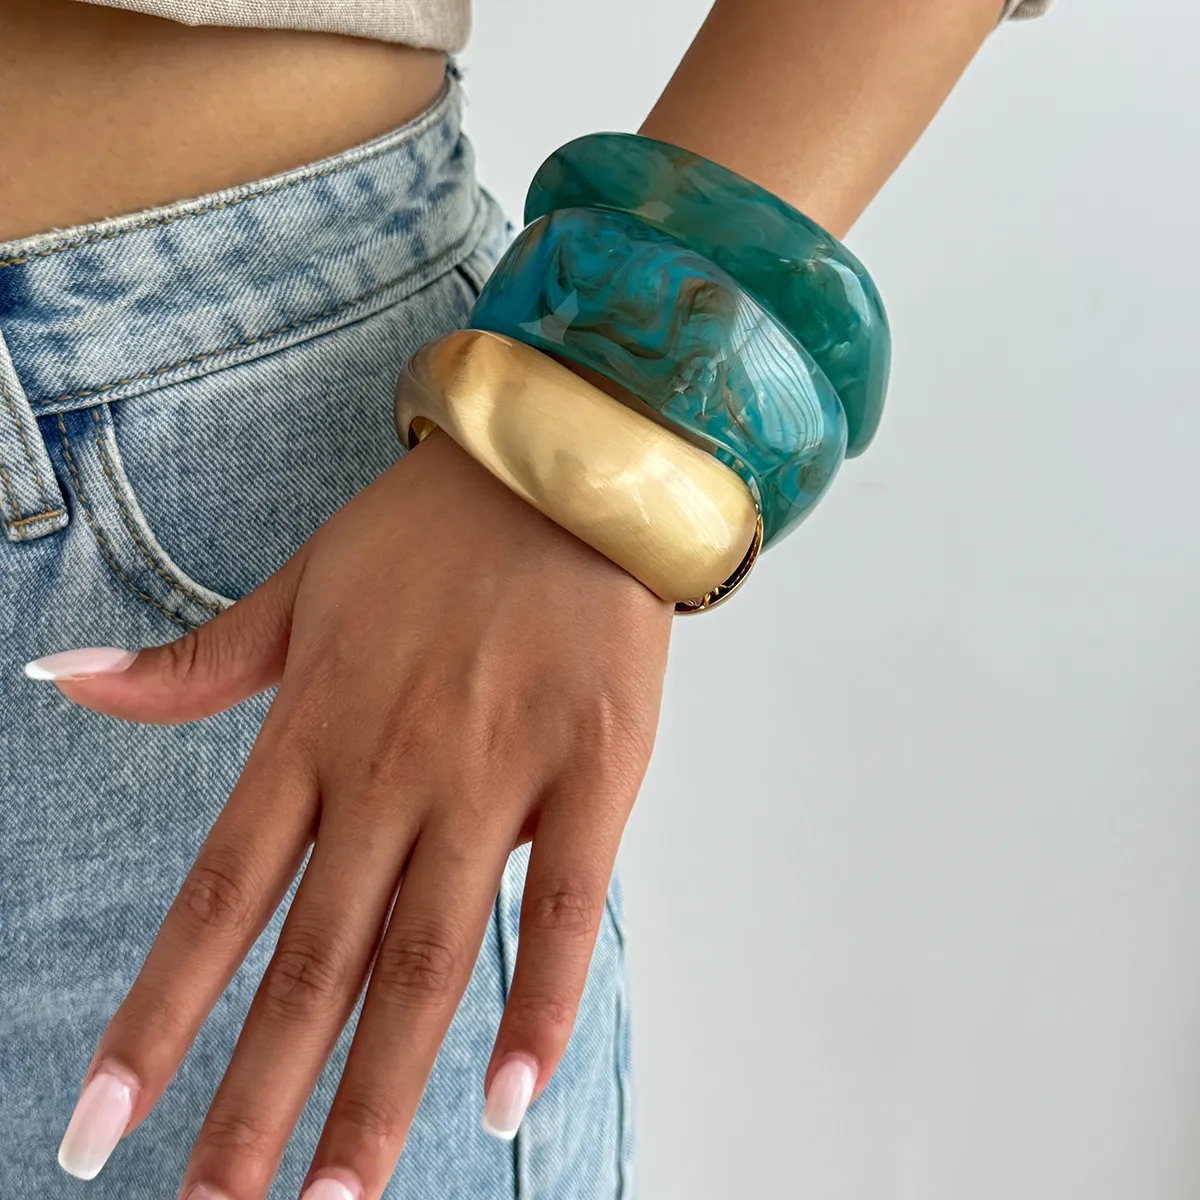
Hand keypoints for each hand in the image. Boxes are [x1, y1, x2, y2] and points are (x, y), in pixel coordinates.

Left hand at [44, 430, 671, 1198]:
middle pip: (314, 958)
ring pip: (427, 953)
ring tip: (334, 1197)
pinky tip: (507, 1100)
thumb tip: (61, 676)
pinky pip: (562, 904)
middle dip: (258, 1097)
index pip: (217, 897)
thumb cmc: (431, 536)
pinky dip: (538, 1003)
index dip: (158, 1016)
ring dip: (378, 1085)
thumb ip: (194, 661)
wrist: (562, 471)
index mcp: (314, 730)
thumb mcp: (299, 587)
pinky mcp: (593, 772)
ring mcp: (495, 775)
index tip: (99, 1124)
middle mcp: (391, 770)